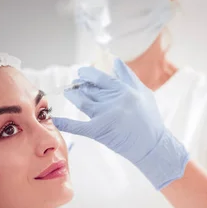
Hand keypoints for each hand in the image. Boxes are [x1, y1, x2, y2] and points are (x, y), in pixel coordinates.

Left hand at [52, 59, 188, 189]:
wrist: (152, 146)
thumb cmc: (149, 120)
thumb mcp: (144, 93)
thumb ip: (128, 76)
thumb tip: (115, 61)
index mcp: (124, 90)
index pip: (100, 77)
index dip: (88, 74)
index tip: (81, 73)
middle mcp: (113, 100)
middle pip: (90, 89)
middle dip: (80, 85)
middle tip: (74, 84)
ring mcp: (105, 115)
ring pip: (82, 101)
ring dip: (73, 96)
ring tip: (68, 93)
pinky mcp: (99, 131)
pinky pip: (78, 125)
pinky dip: (65, 123)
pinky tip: (55, 119)